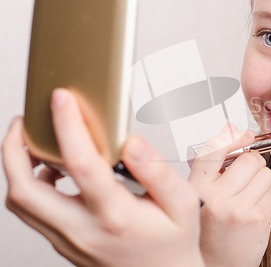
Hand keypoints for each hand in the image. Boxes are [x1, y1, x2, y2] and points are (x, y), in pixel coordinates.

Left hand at [2, 88, 204, 266]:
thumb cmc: (173, 243)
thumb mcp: (183, 205)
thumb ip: (157, 172)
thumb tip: (131, 143)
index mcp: (116, 216)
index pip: (82, 166)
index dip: (68, 127)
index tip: (62, 99)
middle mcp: (83, 230)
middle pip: (24, 191)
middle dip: (13, 150)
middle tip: (23, 122)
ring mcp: (69, 240)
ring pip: (21, 204)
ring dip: (16, 168)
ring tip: (32, 141)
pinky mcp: (64, 243)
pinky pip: (33, 213)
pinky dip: (30, 185)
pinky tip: (52, 172)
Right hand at [188, 125, 270, 266]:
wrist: (218, 264)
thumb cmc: (210, 228)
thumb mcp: (203, 193)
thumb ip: (215, 163)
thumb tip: (232, 128)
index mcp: (196, 188)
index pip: (214, 150)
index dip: (233, 137)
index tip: (246, 135)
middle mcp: (215, 198)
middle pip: (249, 159)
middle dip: (252, 164)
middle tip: (244, 179)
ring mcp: (237, 208)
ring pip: (264, 173)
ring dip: (260, 181)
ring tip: (247, 197)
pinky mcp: (257, 218)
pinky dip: (266, 197)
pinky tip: (253, 211)